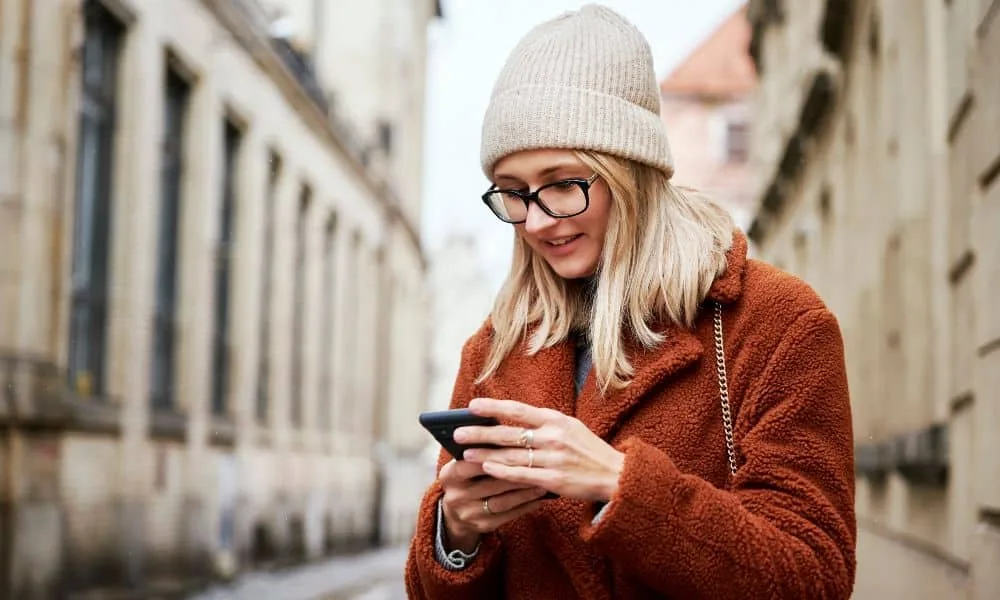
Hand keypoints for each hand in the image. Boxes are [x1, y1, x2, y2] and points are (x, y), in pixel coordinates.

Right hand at [438, 457, 549, 552]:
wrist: (455, 513)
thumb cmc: (467, 478)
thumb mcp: (463, 463)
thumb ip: (478, 450)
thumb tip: (503, 429)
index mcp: (450, 475)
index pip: (471, 464)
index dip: (493, 456)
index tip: (516, 447)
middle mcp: (456, 496)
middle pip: (491, 483)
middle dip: (516, 473)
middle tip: (538, 465)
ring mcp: (469, 513)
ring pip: (502, 501)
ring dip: (525, 492)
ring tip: (542, 482)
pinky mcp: (483, 526)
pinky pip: (508, 515)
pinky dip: (526, 506)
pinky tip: (539, 498)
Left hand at [456, 398, 625, 502]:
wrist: (615, 475)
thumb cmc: (587, 450)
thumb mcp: (569, 428)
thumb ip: (542, 424)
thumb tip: (509, 420)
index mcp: (556, 419)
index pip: (518, 410)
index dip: (493, 407)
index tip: (471, 406)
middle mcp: (553, 437)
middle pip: (508, 433)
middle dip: (480, 433)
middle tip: (457, 433)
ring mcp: (553, 459)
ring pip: (510, 455)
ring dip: (484, 454)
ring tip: (464, 454)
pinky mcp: (554, 481)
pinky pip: (521, 475)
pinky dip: (502, 471)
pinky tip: (486, 468)